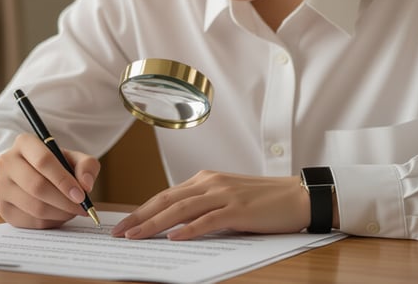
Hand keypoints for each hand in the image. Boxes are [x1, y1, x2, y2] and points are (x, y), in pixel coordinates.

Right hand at [0, 133, 100, 228]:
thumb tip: (86, 185)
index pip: (44, 161)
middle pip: (37, 186)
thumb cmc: (55, 165)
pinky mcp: (2, 208)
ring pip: (35, 207)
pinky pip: (30, 222)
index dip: (64, 180)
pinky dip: (50, 222)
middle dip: (64, 201)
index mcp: (24, 143)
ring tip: (72, 211)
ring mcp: (1, 186)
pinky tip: (59, 215)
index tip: (81, 195)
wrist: (30, 174)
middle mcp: (7, 162)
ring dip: (60, 213)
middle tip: (82, 208)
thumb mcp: (73, 158)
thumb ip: (86, 166)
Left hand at [111, 170, 308, 239]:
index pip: (166, 195)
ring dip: (155, 223)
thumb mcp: (227, 198)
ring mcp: (224, 195)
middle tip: (120, 233)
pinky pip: (208, 220)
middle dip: (140, 217)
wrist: (297, 196)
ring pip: (181, 209)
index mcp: (205, 180)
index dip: (142, 209)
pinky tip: (174, 237)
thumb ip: (203, 206)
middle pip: (166, 200)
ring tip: (136, 236)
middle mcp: (210, 183)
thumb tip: (175, 225)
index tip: (124, 224)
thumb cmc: (263, 201)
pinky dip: (189, 229)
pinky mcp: (238, 209)